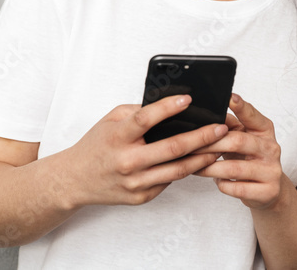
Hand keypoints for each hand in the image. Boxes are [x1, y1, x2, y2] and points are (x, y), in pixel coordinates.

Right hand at [62, 94, 227, 206]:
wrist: (75, 180)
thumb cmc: (96, 145)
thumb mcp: (110, 120)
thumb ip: (137, 112)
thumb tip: (170, 105)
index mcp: (117, 137)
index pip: (146, 120)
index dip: (168, 108)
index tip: (188, 99)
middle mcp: (127, 161)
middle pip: (172, 148)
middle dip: (201, 137)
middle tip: (221, 127)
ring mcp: (135, 183)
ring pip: (177, 170)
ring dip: (202, 157)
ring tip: (219, 145)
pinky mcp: (141, 197)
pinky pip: (169, 181)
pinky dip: (186, 170)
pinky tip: (199, 160)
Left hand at [192, 93, 283, 209]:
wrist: (268, 190)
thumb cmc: (248, 159)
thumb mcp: (242, 138)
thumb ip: (229, 126)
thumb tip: (205, 115)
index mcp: (265, 130)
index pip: (253, 116)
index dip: (242, 107)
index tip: (229, 98)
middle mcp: (272, 148)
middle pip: (238, 142)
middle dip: (211, 144)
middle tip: (191, 147)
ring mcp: (271, 171)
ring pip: (234, 168)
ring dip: (210, 168)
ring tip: (195, 167)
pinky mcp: (268, 191)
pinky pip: (237, 188)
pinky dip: (222, 184)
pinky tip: (216, 181)